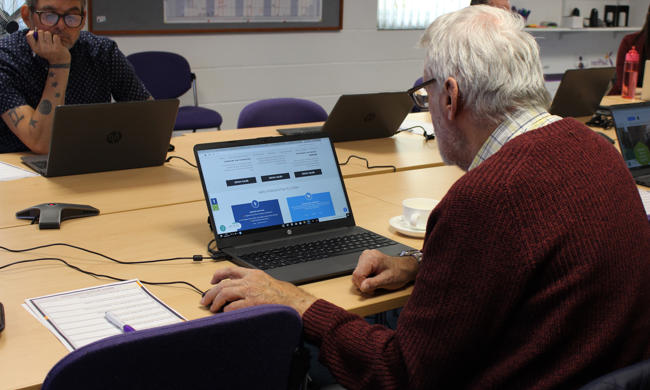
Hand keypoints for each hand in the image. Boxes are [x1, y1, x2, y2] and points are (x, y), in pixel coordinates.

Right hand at [26, 28, 70, 64]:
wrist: (59, 62)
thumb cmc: (48, 53)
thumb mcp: (39, 49)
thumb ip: (34, 41)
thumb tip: (31, 31)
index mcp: (35, 48)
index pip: (29, 36)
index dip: (32, 32)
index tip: (36, 33)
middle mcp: (41, 48)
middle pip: (40, 32)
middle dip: (44, 33)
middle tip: (47, 38)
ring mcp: (49, 47)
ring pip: (48, 33)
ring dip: (50, 35)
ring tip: (52, 41)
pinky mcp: (57, 47)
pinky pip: (55, 36)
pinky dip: (56, 38)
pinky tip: (57, 43)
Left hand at [200, 267, 316, 314]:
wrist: (294, 302)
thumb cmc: (283, 295)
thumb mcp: (266, 282)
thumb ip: (252, 282)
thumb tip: (237, 289)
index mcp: (253, 274)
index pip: (230, 270)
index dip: (218, 275)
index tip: (212, 281)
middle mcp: (250, 281)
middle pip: (223, 284)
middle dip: (210, 292)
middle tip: (205, 300)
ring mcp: (251, 292)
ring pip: (224, 293)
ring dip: (215, 302)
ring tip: (212, 308)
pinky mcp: (252, 303)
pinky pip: (233, 306)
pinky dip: (226, 310)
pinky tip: (225, 313)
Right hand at [352, 249, 418, 293]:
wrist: (404, 268)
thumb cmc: (398, 272)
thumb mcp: (387, 280)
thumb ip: (373, 283)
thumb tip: (362, 287)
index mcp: (370, 258)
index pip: (357, 275)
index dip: (363, 285)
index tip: (372, 289)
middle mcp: (366, 255)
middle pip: (356, 275)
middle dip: (363, 284)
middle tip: (375, 287)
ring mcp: (365, 257)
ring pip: (357, 275)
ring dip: (364, 282)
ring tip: (376, 282)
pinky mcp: (365, 261)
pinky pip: (360, 273)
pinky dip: (365, 279)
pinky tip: (374, 278)